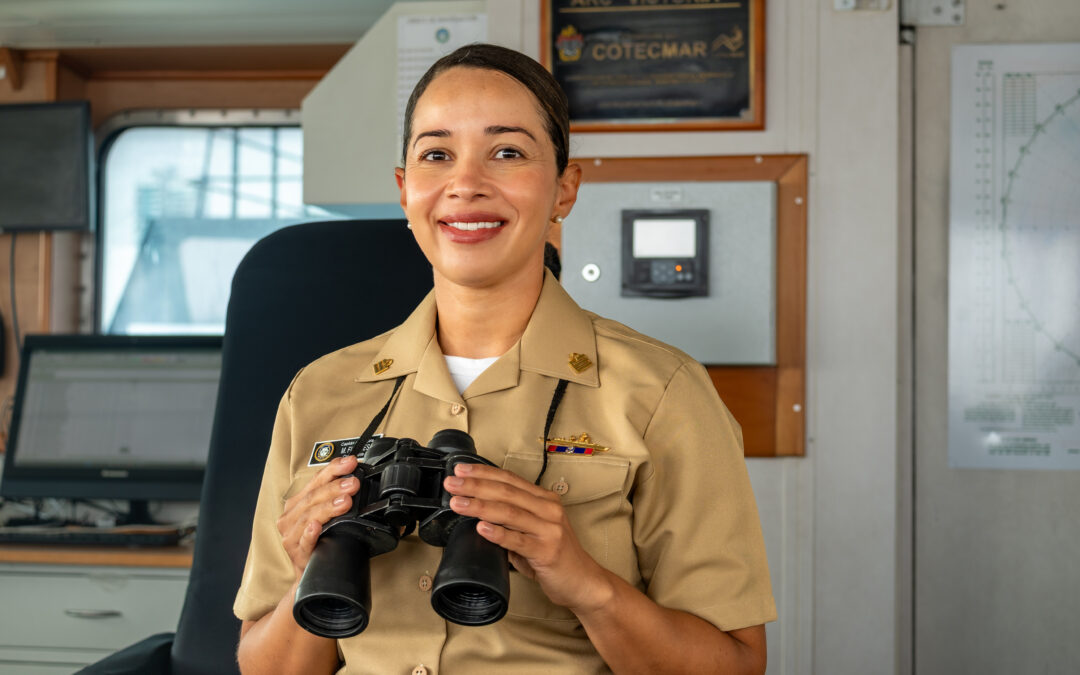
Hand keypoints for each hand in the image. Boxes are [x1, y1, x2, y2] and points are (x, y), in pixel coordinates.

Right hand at [277, 455, 360, 578]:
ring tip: (345, 501)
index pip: (316, 480)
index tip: (351, 462)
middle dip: (335, 487)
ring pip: (308, 516)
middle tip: (353, 483)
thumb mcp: (327, 515)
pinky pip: (303, 541)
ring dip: (328, 507)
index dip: (334, 469)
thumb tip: (357, 478)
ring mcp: (291, 535)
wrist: (312, 572)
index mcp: (298, 503)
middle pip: (312, 497)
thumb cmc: (321, 541)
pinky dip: (310, 533)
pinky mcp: (297, 553)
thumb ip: (336, 497)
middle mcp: (291, 517)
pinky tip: (317, 527)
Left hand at [442, 463, 612, 613]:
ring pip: (509, 512)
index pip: (510, 479)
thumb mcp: (533, 531)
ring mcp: (549, 530)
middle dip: (475, 485)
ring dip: (480, 505)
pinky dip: (498, 533)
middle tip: (452, 483)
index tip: (460, 469)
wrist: (584, 582)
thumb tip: (477, 514)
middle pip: (506, 492)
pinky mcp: (547, 551)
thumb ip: (511, 521)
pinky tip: (481, 528)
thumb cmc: (556, 557)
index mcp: (545, 500)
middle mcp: (548, 510)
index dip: (483, 472)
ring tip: (458, 502)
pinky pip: (518, 540)